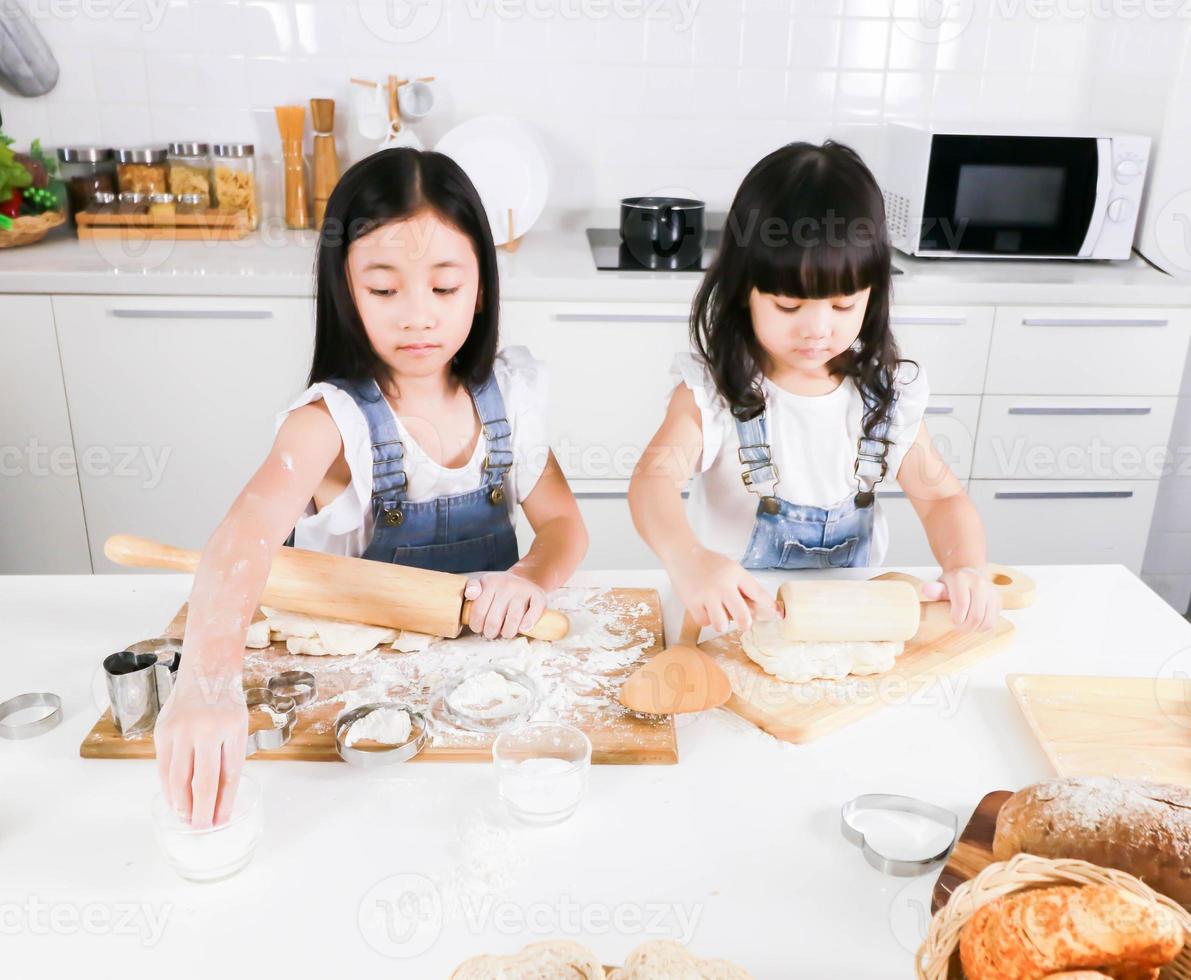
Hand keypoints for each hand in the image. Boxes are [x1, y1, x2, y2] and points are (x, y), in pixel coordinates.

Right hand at [154, 672, 247, 828]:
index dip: (224, 802)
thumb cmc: (226, 705)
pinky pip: (163, 767)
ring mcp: (180, 730)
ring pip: (178, 778)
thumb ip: (229, 759)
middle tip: (202, 829)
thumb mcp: (238, 728)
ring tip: (187, 819)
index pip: (229, 775)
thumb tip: (221, 800)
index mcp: (231, 728)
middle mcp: (205, 730)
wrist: (205, 673)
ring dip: (182, 804)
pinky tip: (174, 800)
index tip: (221, 821)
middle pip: (202, 781)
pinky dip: (168, 788)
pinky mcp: (162, 732)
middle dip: (202, 810)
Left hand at [464, 570, 547, 638]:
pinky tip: (524, 628)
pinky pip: (534, 611)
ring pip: (513, 619)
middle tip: (491, 632)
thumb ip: (471, 588)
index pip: (478, 611)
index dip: (477, 625)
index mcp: (491, 582)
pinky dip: (529, 623)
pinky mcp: (539, 595)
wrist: (524, 579)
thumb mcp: (482, 584)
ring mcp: (523, 590)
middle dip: (490, 632)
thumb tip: (471, 594)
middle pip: (494, 620)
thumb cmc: (499, 589)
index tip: (479, 627)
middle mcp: (507, 584)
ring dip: (507, 632)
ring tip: (505, 633)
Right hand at [668, 546, 777, 632]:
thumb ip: (744, 586)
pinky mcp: (692, 602)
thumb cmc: (709, 563)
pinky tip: (704, 608)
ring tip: (718, 613)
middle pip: (743, 616)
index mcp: (736, 574)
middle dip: (745, 624)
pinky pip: (705, 623)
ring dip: (722, 622)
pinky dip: (706, 619)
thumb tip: (759, 609)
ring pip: (722, 624)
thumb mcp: (731, 568)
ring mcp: (707, 595)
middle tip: (744, 624)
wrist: (682, 554)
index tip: (778, 614)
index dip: (769, 606)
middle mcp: (723, 585)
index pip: (758, 593)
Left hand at [921, 566, 1000, 632]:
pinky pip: (993, 620)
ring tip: (967, 626)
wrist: (969, 572)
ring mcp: (991, 591)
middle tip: (959, 628)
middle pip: (976, 615)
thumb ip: (935, 590)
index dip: (956, 618)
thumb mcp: (941, 584)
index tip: (953, 621)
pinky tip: (976, 623)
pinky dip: (983, 626)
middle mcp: (979, 583)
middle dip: (966, 627)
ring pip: (987, 621)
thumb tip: (927, 591)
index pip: (962, 604)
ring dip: (976, 629)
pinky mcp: (999, 599)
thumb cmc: (952, 582)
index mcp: (962, 578)